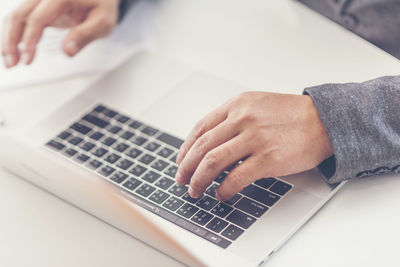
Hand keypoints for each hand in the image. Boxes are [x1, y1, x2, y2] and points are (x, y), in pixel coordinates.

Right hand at [2, 0, 119, 67]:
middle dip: (11, 41)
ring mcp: (42, 0)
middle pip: (20, 15)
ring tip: (11, 62)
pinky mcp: (40, 7)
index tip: (28, 59)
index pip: (38, 18)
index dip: (30, 40)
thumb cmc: (104, 7)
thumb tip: (68, 52)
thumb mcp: (102, 23)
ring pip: (17, 16)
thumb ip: (85, 36)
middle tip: (12, 64)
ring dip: (9, 39)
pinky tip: (17, 51)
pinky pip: (23, 18)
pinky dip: (16, 35)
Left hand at [175, 92, 332, 200]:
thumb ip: (232, 119)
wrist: (324, 121)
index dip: (185, 148)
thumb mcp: (256, 105)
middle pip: (202, 147)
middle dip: (186, 167)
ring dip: (199, 180)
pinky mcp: (268, 159)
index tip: (181, 161)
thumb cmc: (291, 115)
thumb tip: (210, 144)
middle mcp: (242, 119)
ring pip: (212, 163)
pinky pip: (235, 178)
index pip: (200, 129)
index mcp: (237, 105)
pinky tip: (220, 195)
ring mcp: (255, 139)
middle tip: (182, 179)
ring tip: (195, 190)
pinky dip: (223, 190)